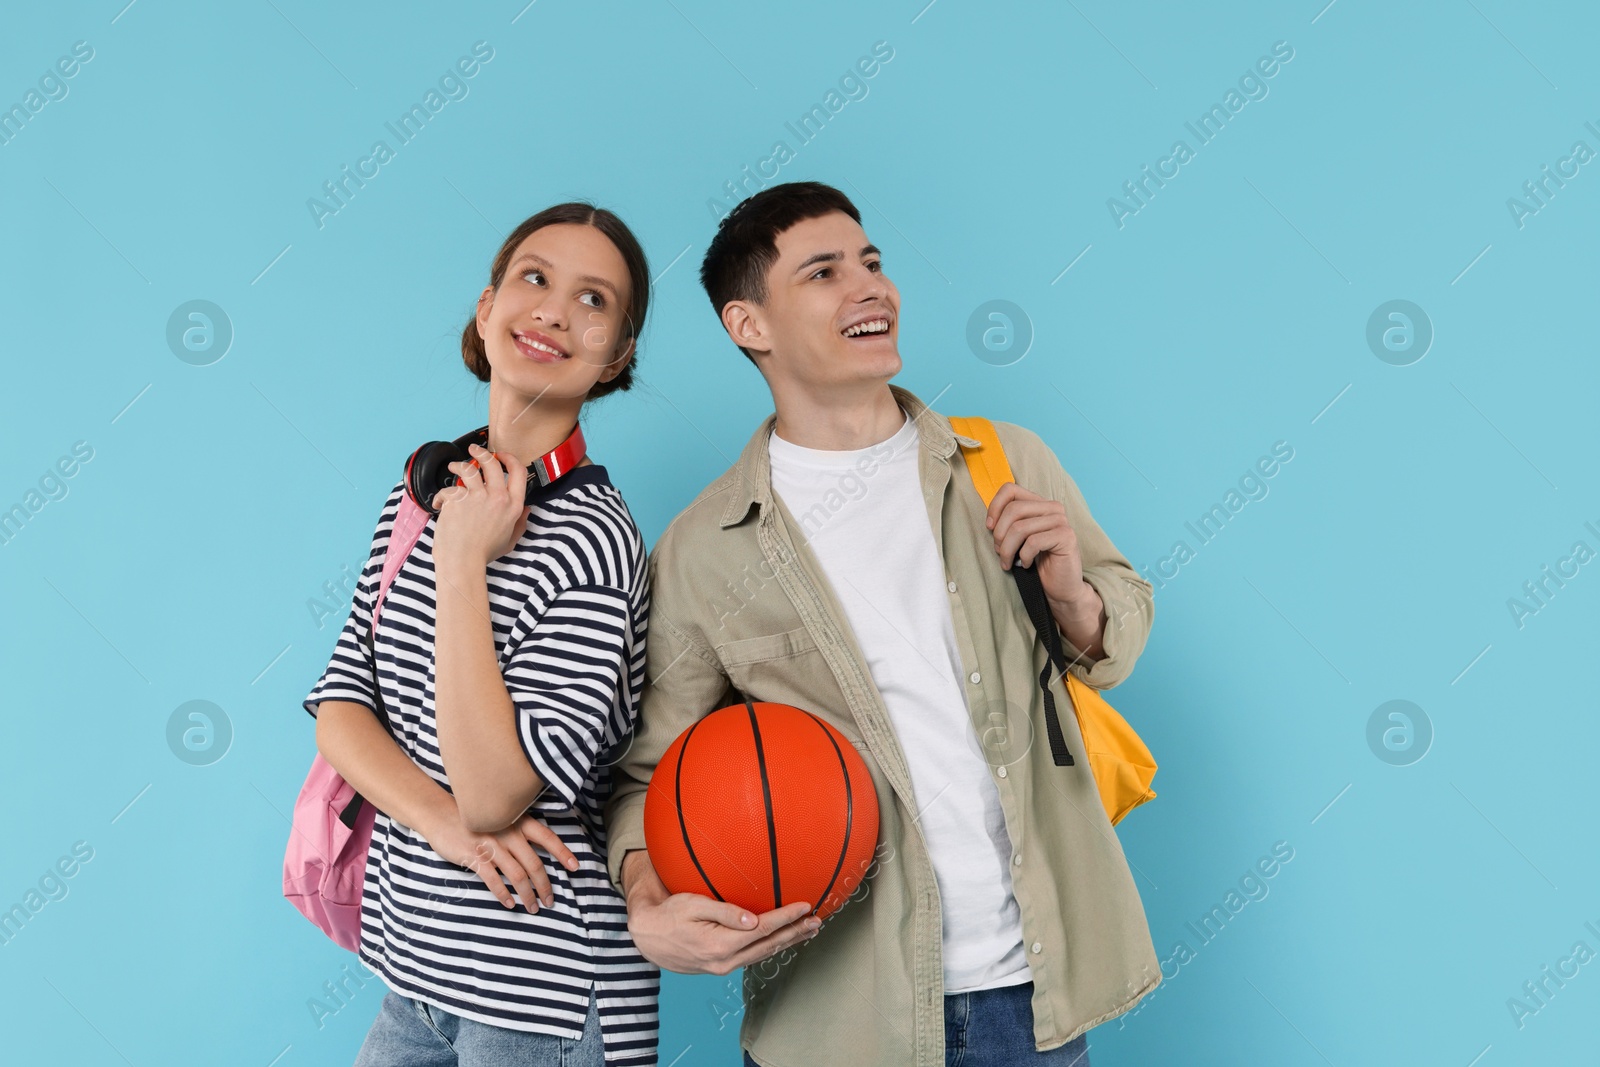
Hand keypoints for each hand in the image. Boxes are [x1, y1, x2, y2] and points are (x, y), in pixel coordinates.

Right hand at [421, 802, 579, 913]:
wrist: (441, 814)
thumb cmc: (475, 819)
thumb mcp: (501, 818)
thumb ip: (519, 832)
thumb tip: (537, 853)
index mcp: (518, 821)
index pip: (548, 838)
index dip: (563, 853)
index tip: (575, 867)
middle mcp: (509, 832)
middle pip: (534, 864)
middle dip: (545, 886)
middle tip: (550, 900)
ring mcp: (492, 845)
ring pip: (517, 875)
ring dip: (527, 895)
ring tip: (532, 907)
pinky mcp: (474, 857)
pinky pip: (493, 880)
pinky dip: (503, 894)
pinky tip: (509, 903)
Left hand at [431, 443, 531, 570]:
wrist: (462, 561)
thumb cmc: (484, 554)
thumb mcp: (510, 540)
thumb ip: (520, 523)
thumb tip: (526, 510)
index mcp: (513, 506)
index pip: (519, 472)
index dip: (510, 459)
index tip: (502, 456)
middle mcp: (497, 498)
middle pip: (492, 463)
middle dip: (482, 453)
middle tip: (475, 451)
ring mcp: (477, 497)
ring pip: (469, 468)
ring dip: (459, 465)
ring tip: (454, 467)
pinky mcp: (457, 499)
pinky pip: (448, 487)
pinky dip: (441, 494)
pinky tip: (439, 502)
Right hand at [620, 851, 819, 975]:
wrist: (648, 937)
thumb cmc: (669, 914)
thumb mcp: (692, 905)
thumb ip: (724, 912)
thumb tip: (753, 920)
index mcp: (720, 944)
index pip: (763, 929)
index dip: (787, 917)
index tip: (806, 906)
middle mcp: (726, 961)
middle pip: (769, 945)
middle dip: (795, 933)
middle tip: (817, 921)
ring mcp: (724, 967)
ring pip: (763, 954)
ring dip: (787, 942)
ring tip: (807, 931)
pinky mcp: (721, 966)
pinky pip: (753, 956)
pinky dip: (771, 946)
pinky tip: (781, 939)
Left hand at [985, 481, 1090, 607]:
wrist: (1061, 587)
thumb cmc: (1037, 562)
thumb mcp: (1019, 539)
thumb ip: (1009, 523)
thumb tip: (990, 521)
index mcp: (1039, 503)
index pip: (1010, 489)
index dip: (994, 507)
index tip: (989, 527)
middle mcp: (1052, 507)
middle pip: (1013, 509)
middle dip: (999, 534)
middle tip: (999, 552)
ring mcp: (1061, 521)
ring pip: (1020, 528)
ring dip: (1007, 549)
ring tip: (1008, 562)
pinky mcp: (1066, 536)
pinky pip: (1033, 542)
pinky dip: (1023, 556)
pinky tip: (1026, 564)